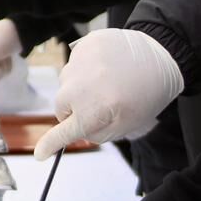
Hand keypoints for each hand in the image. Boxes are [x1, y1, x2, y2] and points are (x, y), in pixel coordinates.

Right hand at [34, 29, 183, 159]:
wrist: (160, 56)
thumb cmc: (145, 95)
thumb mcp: (125, 125)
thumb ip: (95, 132)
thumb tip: (71, 132)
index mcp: (93, 110)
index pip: (64, 132)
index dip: (50, 144)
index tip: (40, 155)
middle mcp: (80, 87)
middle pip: (61, 106)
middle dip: (75, 110)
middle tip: (100, 104)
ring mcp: (79, 63)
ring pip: (67, 83)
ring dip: (80, 87)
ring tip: (107, 81)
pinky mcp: (82, 45)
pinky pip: (74, 64)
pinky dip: (85, 68)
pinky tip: (106, 67)